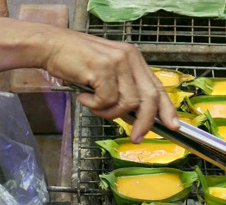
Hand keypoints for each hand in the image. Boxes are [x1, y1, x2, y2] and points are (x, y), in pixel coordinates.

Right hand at [43, 31, 179, 142]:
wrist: (53, 46)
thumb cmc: (77, 62)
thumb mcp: (107, 74)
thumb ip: (123, 90)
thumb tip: (136, 118)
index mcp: (134, 59)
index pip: (157, 87)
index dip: (167, 109)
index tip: (173, 126)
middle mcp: (130, 58)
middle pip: (149, 98)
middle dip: (144, 122)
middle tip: (136, 137)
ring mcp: (118, 62)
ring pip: (127, 103)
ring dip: (109, 112)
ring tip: (93, 103)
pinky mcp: (104, 68)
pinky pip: (107, 100)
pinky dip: (94, 105)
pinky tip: (84, 95)